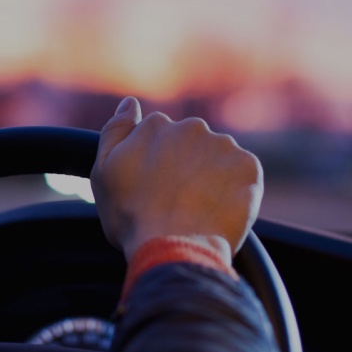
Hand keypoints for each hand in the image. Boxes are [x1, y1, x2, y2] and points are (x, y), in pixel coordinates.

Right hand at [91, 97, 262, 260]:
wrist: (173, 249)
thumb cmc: (131, 217)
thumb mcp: (103, 173)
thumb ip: (115, 131)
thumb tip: (129, 102)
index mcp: (156, 125)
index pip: (159, 136)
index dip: (156, 165)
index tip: (155, 189)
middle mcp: (192, 127)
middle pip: (191, 144)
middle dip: (186, 166)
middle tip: (177, 201)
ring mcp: (223, 146)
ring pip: (218, 157)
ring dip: (212, 176)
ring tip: (199, 209)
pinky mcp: (249, 167)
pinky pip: (243, 173)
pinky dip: (235, 190)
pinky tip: (218, 210)